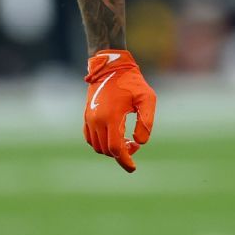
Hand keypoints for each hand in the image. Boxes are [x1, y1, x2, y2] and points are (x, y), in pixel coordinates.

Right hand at [83, 49, 156, 172]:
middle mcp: (97, 120)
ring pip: (97, 146)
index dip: (124, 160)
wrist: (111, 67)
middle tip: (135, 144)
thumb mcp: (147, 99)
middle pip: (107, 150)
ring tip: (127, 141)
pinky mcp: (86, 116)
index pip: (115, 148)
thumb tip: (141, 142)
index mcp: (111, 117)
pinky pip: (90, 139)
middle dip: (121, 153)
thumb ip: (146, 121)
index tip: (133, 168)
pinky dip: (101, 143)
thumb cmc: (132, 82)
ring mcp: (89, 119)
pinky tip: (114, 137)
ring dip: (111, 149)